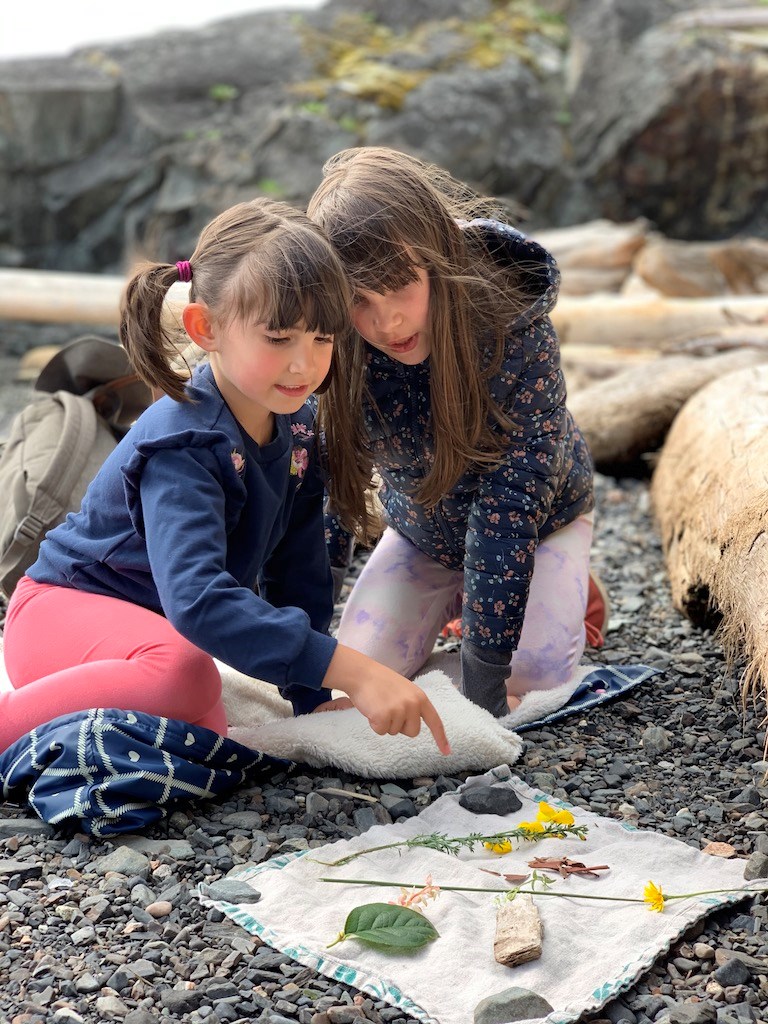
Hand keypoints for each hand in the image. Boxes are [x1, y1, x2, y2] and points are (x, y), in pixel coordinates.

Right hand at [323, 644, 450, 754]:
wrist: (361, 674)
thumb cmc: (380, 682)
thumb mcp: (404, 690)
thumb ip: (412, 705)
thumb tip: (413, 724)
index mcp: (420, 697)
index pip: (435, 721)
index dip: (441, 738)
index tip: (447, 752)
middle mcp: (413, 704)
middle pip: (412, 732)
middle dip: (400, 726)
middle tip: (388, 709)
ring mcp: (399, 710)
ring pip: (394, 732)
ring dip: (385, 723)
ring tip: (379, 705)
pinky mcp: (384, 716)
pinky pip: (381, 732)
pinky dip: (374, 724)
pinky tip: (372, 710)